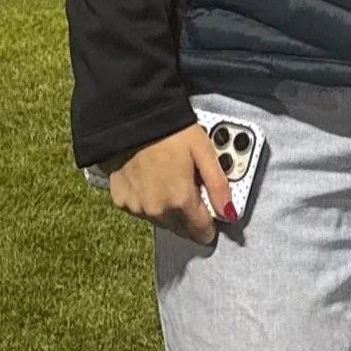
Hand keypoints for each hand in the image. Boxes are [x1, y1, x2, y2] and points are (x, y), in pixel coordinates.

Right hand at [107, 124, 234, 244]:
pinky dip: (148, 201)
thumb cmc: (170, 131)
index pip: (202, 231)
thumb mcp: (203, 151)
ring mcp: (136, 208)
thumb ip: (218, 185)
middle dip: (191, 216)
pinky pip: (141, 211)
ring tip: (170, 181)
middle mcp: (157, 211)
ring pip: (161, 221)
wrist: (131, 118)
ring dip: (169, 210)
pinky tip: (151, 181)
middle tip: (191, 188)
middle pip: (182, 229)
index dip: (211, 222)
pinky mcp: (120, 201)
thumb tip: (230, 213)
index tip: (211, 209)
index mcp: (180, 200)